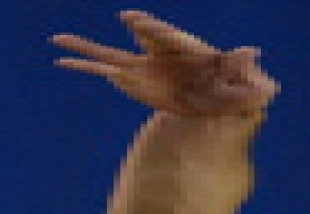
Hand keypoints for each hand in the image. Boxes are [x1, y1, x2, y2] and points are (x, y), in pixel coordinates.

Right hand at [51, 10, 276, 116]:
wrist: (220, 98)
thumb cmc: (234, 85)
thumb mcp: (245, 78)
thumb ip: (244, 66)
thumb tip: (252, 52)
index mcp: (184, 47)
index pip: (163, 35)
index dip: (147, 27)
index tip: (129, 19)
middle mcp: (159, 54)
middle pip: (132, 39)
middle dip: (106, 34)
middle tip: (86, 24)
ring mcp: (144, 68)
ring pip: (111, 57)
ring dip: (85, 49)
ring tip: (57, 42)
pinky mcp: (137, 83)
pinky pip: (107, 73)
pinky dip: (88, 68)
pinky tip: (65, 62)